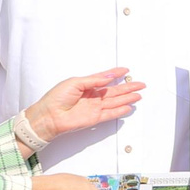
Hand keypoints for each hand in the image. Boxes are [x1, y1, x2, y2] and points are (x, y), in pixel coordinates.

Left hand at [21, 69, 141, 144]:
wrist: (49, 116)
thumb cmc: (56, 98)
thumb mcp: (75, 82)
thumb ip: (94, 80)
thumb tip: (108, 77)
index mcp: (86, 85)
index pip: (104, 78)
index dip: (115, 74)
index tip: (126, 70)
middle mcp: (92, 96)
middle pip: (114, 91)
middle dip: (127, 88)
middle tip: (139, 84)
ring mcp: (94, 108)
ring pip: (115, 102)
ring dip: (127, 99)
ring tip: (138, 95)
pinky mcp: (94, 118)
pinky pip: (110, 114)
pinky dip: (120, 111)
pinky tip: (128, 107)